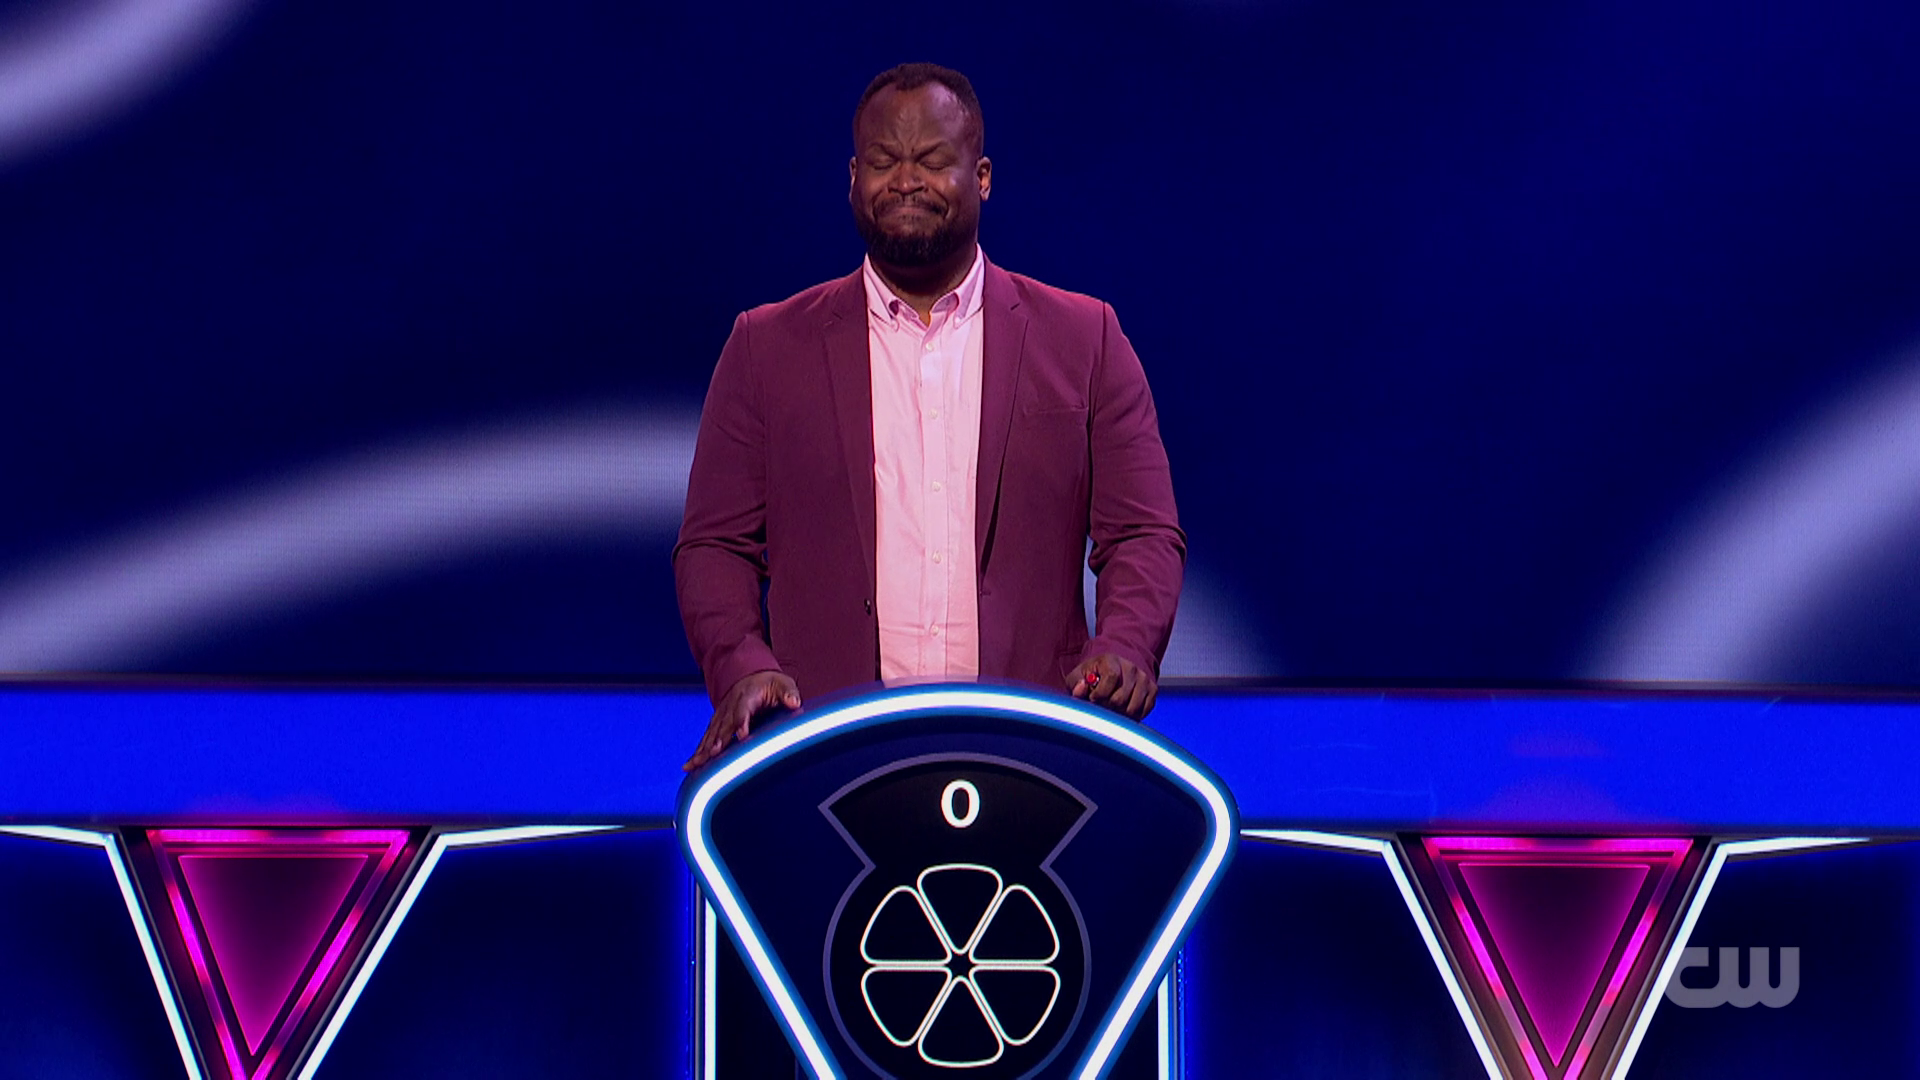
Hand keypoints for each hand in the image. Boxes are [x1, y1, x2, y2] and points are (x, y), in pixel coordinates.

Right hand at [683, 670, 800, 770]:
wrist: (753, 676)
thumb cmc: (771, 684)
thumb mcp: (783, 684)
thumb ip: (789, 693)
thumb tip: (794, 703)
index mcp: (747, 695)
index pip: (743, 709)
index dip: (741, 721)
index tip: (742, 735)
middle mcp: (730, 705)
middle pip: (723, 724)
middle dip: (717, 740)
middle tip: (713, 754)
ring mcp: (722, 714)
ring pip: (711, 733)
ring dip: (703, 749)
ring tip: (695, 764)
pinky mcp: (717, 722)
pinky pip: (707, 737)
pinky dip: (698, 751)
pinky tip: (690, 766)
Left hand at [1067, 653, 1156, 719]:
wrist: (1117, 668)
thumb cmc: (1095, 674)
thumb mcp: (1080, 675)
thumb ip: (1075, 683)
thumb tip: (1081, 689)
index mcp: (1111, 660)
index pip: (1111, 677)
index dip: (1100, 693)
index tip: (1093, 698)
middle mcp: (1131, 668)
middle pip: (1120, 698)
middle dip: (1108, 707)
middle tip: (1102, 705)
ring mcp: (1144, 679)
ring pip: (1133, 708)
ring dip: (1120, 714)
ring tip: (1112, 708)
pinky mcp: (1153, 690)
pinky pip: (1143, 711)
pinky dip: (1132, 716)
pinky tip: (1123, 710)